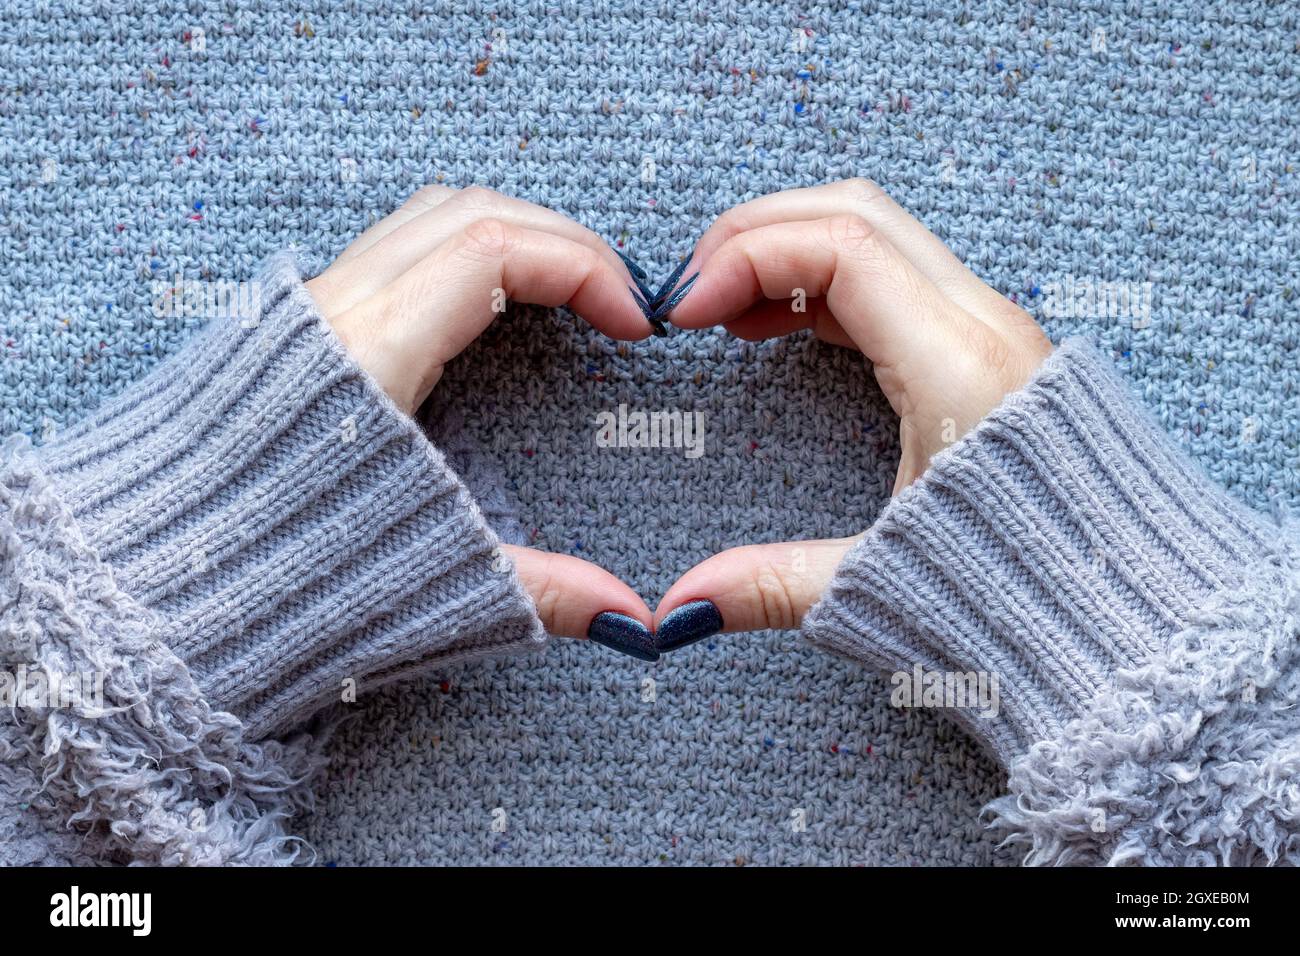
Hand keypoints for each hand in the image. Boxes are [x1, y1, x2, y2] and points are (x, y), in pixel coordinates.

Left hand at [306, 185, 656, 638]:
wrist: (144, 598)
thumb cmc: (274, 581)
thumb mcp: (429, 583)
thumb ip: (542, 589)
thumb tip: (635, 618)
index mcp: (374, 352)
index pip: (500, 248)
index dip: (588, 268)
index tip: (636, 321)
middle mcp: (338, 309)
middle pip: (472, 210)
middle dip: (563, 239)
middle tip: (616, 298)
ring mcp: (311, 310)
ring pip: (427, 217)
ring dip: (511, 234)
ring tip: (566, 292)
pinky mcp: (296, 329)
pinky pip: (392, 247)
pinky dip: (460, 250)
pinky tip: (487, 307)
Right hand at [657, 179, 1053, 634]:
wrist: (1135, 614)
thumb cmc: (1029, 592)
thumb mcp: (884, 582)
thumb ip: (773, 585)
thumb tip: (675, 611)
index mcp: (956, 364)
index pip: (838, 246)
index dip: (746, 258)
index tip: (684, 312)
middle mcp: (981, 325)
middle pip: (855, 211)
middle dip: (757, 232)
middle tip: (689, 288)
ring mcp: (989, 331)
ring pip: (878, 234)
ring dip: (792, 251)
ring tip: (721, 309)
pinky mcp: (985, 351)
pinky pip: (896, 279)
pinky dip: (825, 284)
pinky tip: (775, 327)